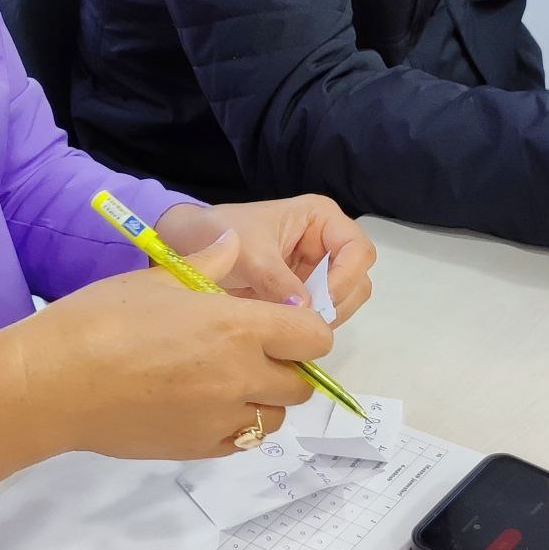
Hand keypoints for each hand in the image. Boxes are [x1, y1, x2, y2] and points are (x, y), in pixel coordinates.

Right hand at [0, 233, 330, 506]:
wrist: (53, 383)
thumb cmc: (100, 320)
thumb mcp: (157, 279)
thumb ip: (209, 265)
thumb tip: (234, 246)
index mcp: (237, 327)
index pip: (313, 338)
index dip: (304, 331)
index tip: (282, 326)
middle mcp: (240, 376)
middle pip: (300, 384)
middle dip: (286, 368)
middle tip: (252, 354)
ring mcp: (221, 418)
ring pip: (275, 418)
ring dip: (263, 401)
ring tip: (226, 382)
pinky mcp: (198, 449)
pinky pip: (241, 441)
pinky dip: (235, 426)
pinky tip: (204, 406)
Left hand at [157, 195, 376, 323]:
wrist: (190, 244)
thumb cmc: (220, 232)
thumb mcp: (248, 253)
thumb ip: (276, 280)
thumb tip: (305, 311)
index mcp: (321, 219)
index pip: (358, 250)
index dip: (346, 276)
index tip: (321, 301)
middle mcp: (327, 244)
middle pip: (357, 280)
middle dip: (335, 303)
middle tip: (305, 321)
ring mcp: (317, 271)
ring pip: (343, 302)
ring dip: (324, 318)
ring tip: (291, 326)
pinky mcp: (305, 293)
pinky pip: (322, 314)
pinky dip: (310, 325)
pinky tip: (286, 330)